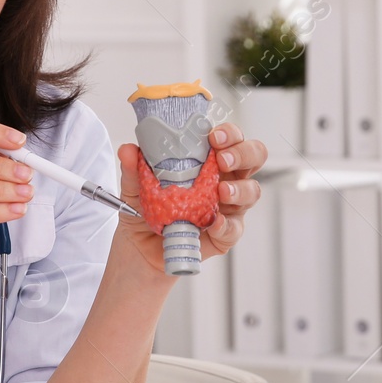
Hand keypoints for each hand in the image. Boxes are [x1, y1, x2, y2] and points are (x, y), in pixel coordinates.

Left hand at [113, 122, 266, 273]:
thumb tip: (128, 150)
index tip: (213, 137)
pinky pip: (235, 228)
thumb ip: (133, 169)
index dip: (229, 133)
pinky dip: (227, 225)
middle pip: (253, 157)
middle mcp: (225, 179)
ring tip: (222, 192)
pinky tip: (215, 223)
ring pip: (251, 191)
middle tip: (222, 159)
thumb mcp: (135, 187)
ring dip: (240, 189)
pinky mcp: (224, 234)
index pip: (230, 138)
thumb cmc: (147, 211)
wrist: (140, 249)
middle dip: (243, 153)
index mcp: (208, 161)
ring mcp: (229, 207)